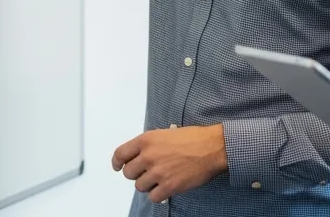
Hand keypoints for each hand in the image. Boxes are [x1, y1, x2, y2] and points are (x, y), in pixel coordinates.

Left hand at [111, 125, 228, 203]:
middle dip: (136, 174)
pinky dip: (158, 194)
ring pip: (139, 186)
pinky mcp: (168, 186)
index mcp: (146, 140)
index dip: (117, 163)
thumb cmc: (193, 138)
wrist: (212, 147)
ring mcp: (158, 172)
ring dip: (147, 185)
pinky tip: (165, 187)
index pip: (120, 154)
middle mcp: (148, 156)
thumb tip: (139, 156)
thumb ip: (149, 145)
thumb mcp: (165, 133)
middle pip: (128, 173)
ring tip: (160, 179)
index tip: (118, 166)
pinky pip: (153, 197)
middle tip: (147, 172)